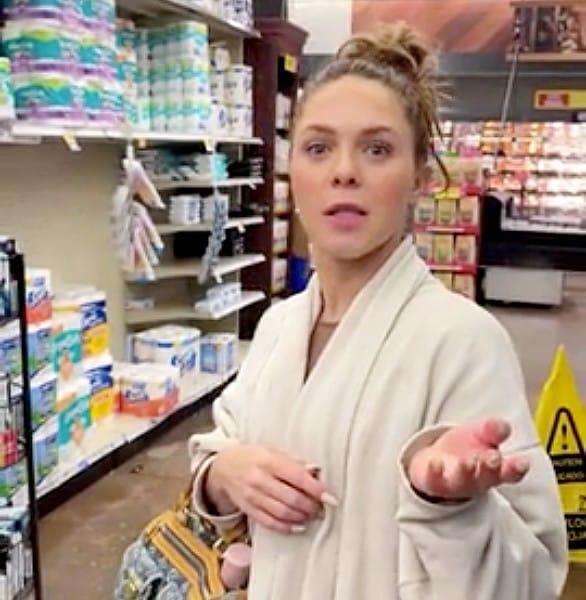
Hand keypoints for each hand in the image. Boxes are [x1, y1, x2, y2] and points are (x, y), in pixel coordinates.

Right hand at [206, 445, 331, 533]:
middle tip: (322, 508)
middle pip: (291, 498)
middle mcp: (259, 479)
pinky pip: (269, 522)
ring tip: (312, 515)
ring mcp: (252, 496)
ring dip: (301, 517)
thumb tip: (315, 471)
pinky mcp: (248, 509)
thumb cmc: (252, 456)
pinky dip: (286, 527)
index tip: (330, 497)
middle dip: (311, 506)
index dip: (316, 488)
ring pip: (282, 512)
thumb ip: (294, 461)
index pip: (297, 476)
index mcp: (268, 460)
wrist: (223, 466)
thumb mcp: (272, 450)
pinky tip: (298, 526)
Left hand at [407, 419, 529, 501]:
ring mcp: (455, 482)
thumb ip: (493, 429)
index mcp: (494, 470)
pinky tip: (435, 463)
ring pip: (463, 481)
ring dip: (466, 472)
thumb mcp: (481, 434)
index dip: (517, 469)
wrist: (435, 462)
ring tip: (467, 462)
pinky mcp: (434, 481)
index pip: (511, 472)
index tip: (522, 463)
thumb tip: (504, 427)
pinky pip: (434, 479)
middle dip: (491, 469)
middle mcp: (477, 479)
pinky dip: (435, 472)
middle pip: (487, 477)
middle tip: (493, 458)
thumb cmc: (465, 451)